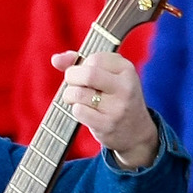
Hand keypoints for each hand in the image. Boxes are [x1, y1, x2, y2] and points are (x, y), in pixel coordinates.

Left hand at [52, 50, 158, 168]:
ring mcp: (117, 107)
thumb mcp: (108, 76)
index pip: (94, 58)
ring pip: (79, 93)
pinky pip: (79, 111)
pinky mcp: (107, 125)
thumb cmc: (116, 99)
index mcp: (127, 70)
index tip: (85, 73)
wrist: (137, 133)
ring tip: (75, 99)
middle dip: (71, 77)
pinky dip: (76, 110)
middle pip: (87, 74)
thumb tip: (56, 59)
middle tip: (73, 84)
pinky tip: (84, 112)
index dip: (82, 65)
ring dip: (69, 95)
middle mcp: (125, 87)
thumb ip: (81, 63)